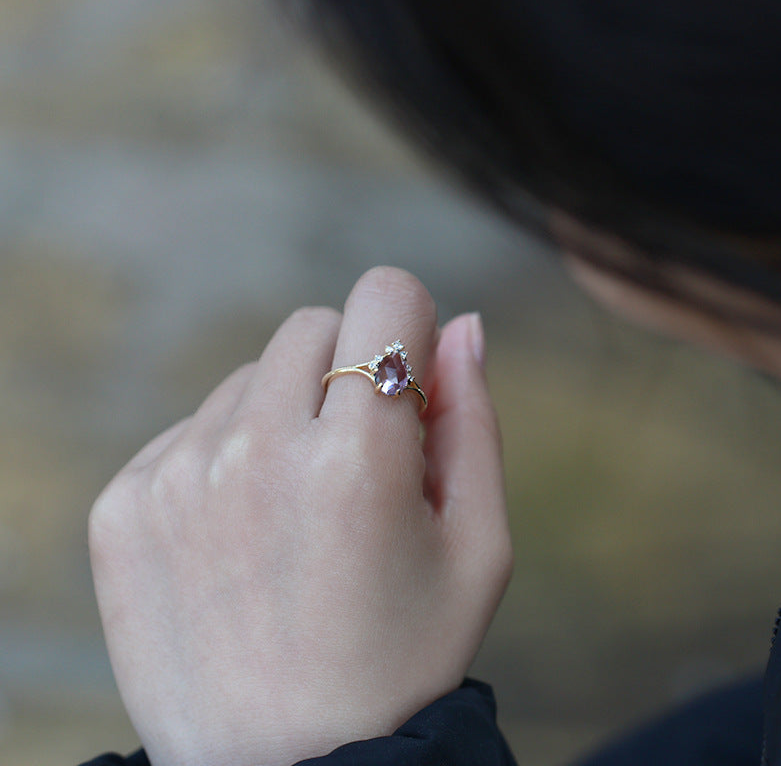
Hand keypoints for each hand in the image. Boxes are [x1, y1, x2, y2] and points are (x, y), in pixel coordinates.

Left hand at [89, 267, 511, 765]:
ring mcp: (178, 476)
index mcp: (357, 459)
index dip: (408, 329)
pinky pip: (191, 427)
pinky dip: (226, 458)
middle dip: (346, 372)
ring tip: (298, 514)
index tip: (408, 383)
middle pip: (312, 326)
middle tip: (357, 465)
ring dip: (285, 420)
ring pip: (251, 376)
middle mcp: (255, 451)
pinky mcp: (125, 503)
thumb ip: (474, 420)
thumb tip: (462, 323)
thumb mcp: (477, 550)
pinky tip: (243, 535)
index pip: (384, 297)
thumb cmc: (401, 661)